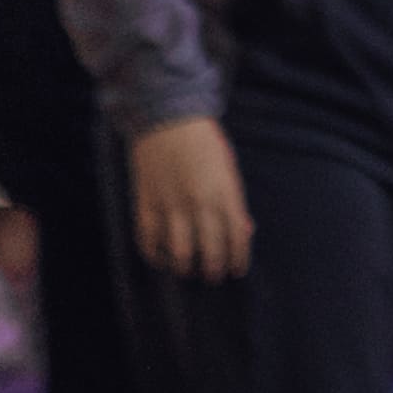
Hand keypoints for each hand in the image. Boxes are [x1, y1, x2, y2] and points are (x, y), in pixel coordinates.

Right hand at [129, 116, 252, 280]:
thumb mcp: (228, 169)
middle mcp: (199, 202)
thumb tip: (246, 231)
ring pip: (180, 253)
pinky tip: (162, 259)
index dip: (238, 259)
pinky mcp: (146, 203)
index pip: (237, 237)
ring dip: (186, 268)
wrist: (168, 116)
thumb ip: (236, 202)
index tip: (237, 270)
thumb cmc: (204, 143)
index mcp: (225, 192)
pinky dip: (156, 255)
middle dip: (214, 270)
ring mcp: (171, 204)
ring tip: (189, 270)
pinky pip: (149, 240)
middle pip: (210, 251)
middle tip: (213, 275)